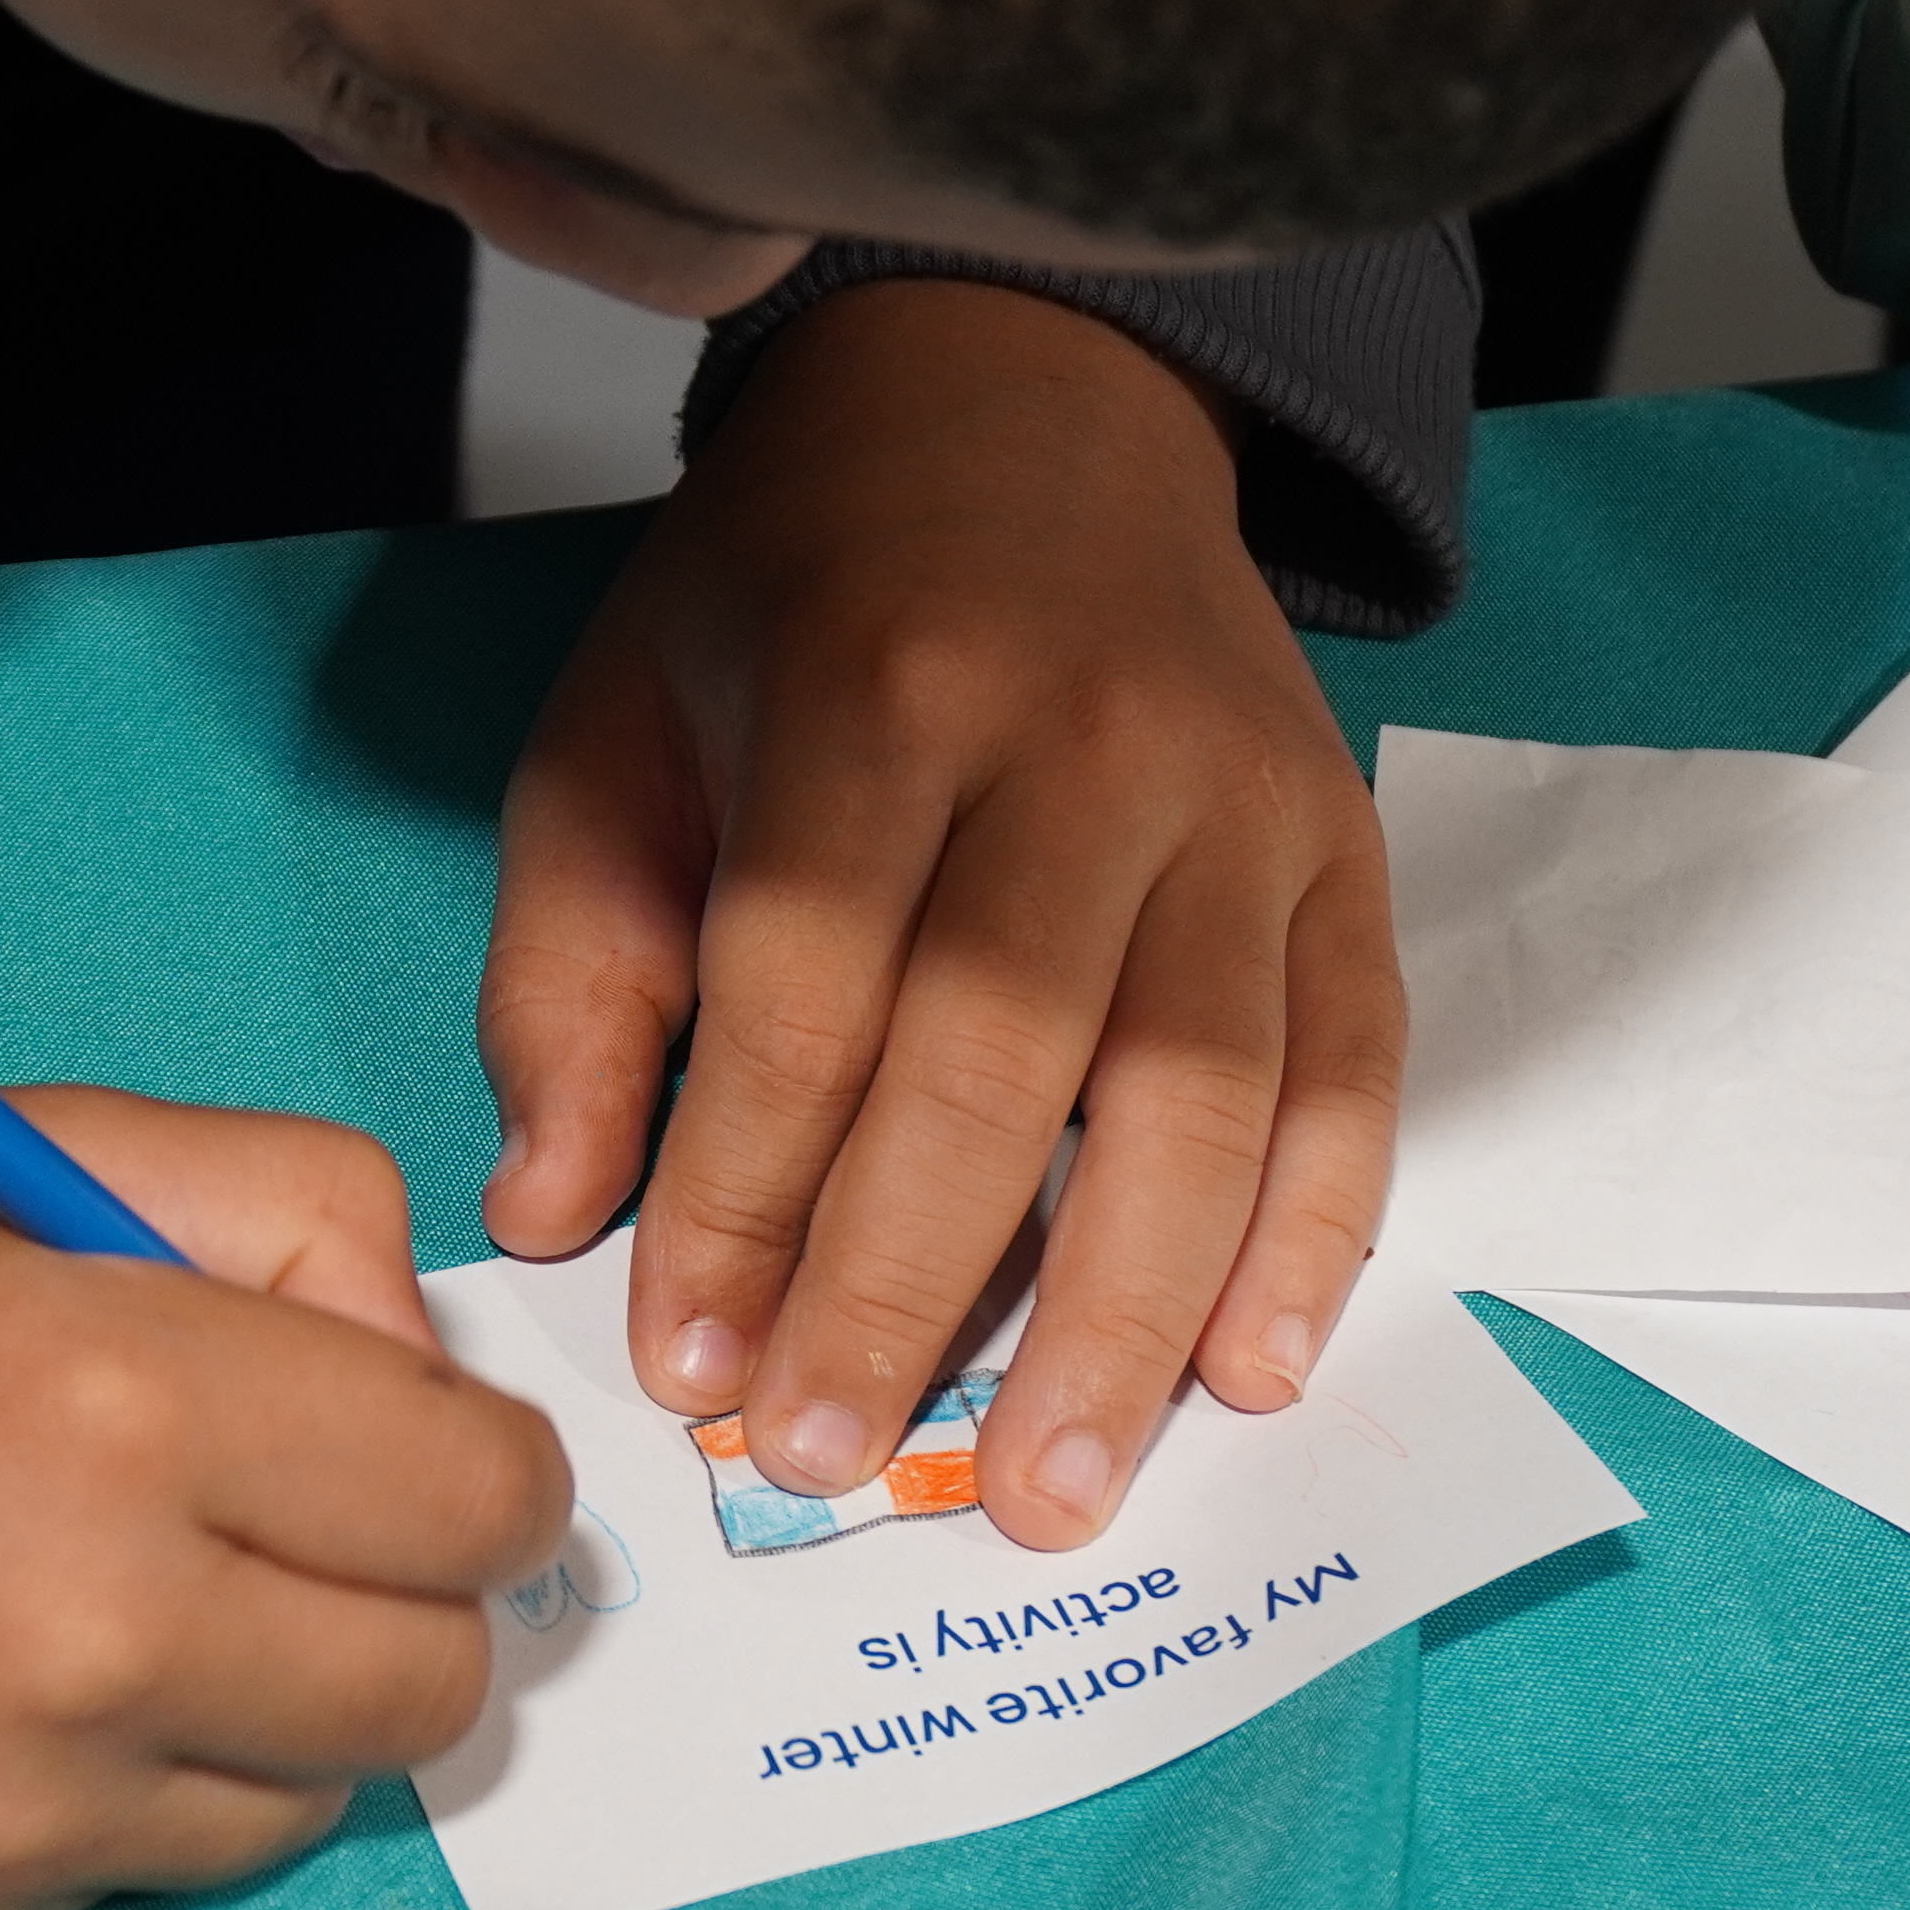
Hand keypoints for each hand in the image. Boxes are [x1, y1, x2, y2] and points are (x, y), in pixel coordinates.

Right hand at [0, 1095, 572, 1909]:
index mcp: (119, 1395)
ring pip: (299, 1804)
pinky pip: (123, 1876)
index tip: (405, 1442)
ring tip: (90, 1595)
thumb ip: (277, 1225)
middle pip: (432, 1687)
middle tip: (275, 1523)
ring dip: (253, 1708)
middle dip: (393, 1596)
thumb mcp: (8, 1144)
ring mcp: (2, 1815)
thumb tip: (422, 1369)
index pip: (483, 1500)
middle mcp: (87, 1630)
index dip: (471, 1461)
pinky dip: (92, 1793)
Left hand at [477, 279, 1401, 1549]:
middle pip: (1003, 1050)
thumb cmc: (791, 612)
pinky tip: (1246, 1375)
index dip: (742, 1189)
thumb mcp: (619, 733)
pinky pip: (1356, 1069)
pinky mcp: (1342, 854)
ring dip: (1125, 1312)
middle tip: (829, 1460)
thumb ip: (573, 972)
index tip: (684, 1362)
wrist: (1021, 412)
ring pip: (1203, 1085)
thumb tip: (553, 1209)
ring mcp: (1241, 800)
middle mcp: (1084, 742)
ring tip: (1049, 1497)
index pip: (808, 981)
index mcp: (877, 691)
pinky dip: (1315, 1235)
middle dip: (908, 1282)